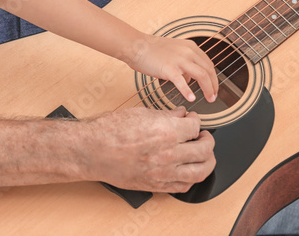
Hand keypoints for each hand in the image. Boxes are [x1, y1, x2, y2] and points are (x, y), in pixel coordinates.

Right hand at [84, 107, 213, 192]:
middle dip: (207, 140)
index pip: (195, 126)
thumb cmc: (110, 130)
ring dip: (207, 162)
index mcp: (165, 132)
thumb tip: (181, 114)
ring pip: (200, 172)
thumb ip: (166, 115)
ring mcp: (163, 172)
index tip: (193, 119)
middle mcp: (168, 154)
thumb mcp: (141, 113)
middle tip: (203, 136)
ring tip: (204, 154)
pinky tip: (189, 170)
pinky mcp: (156, 184)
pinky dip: (191, 178)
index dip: (196, 120)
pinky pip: (183, 186)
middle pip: (204, 150)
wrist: (92, 150)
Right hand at [125, 34, 218, 102]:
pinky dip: (188, 91)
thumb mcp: (174, 51)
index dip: (214, 77)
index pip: (208, 64)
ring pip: (201, 75)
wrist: (135, 46)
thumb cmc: (151, 50)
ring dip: (208, 89)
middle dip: (214, 85)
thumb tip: (189, 77)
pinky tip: (191, 98)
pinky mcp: (168, 68)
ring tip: (209, 99)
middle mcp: (187, 52)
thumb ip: (184, 62)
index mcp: (190, 47)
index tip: (214, 87)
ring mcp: (179, 60)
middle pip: (208, 70)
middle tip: (214, 97)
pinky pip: (182, 82)